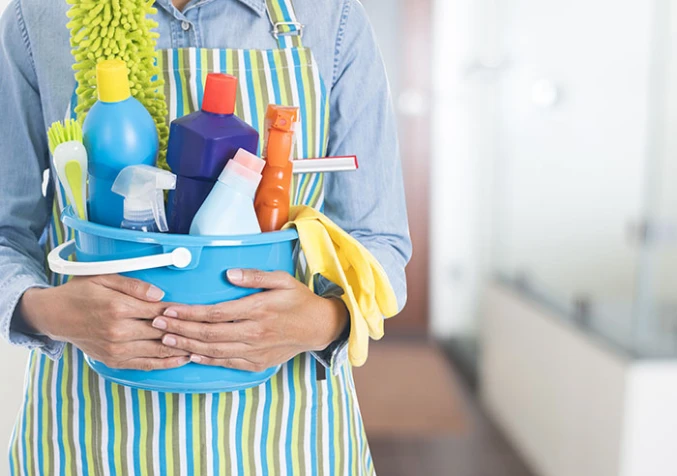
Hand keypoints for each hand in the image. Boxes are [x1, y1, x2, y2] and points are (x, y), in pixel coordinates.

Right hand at [19, 275, 189, 370]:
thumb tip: (160, 295)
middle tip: (208, 329)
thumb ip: (134, 286)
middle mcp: (118, 331)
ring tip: (203, 345)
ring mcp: (116, 349)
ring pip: (158, 351)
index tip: (198, 311)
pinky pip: (146, 365)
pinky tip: (182, 359)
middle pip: (162, 332)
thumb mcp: (105, 278)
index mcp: (118, 308)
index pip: (160, 311)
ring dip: (182, 349)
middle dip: (186, 331)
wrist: (55, 316)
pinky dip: (166, 363)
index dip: (181, 312)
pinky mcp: (114, 361)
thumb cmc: (80, 293)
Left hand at [152, 269, 348, 371]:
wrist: (319, 327)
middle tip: (157, 324)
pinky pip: (227, 363)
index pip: (215, 313)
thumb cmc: (299, 300)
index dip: (189, 313)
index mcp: (258, 310)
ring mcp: (255, 350)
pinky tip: (191, 354)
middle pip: (209, 334)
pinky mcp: (257, 362)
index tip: (169, 309)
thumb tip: (229, 274)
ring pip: (214, 351)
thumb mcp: (283, 279)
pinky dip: (207, 360)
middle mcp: (254, 332)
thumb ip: (255, 276)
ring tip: (166, 339)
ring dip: (187, 345)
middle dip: (180, 329)